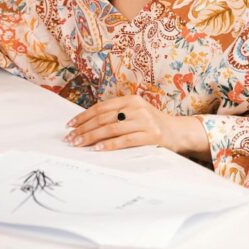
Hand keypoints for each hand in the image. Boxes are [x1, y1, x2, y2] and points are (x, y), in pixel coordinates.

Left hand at [64, 95, 209, 158]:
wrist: (178, 132)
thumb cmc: (151, 124)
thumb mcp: (135, 113)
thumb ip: (116, 115)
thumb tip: (87, 125)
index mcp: (130, 99)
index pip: (101, 107)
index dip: (83, 116)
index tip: (70, 125)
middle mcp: (137, 107)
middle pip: (103, 118)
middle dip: (83, 129)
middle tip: (70, 138)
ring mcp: (144, 121)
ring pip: (111, 129)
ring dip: (91, 137)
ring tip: (79, 144)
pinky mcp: (150, 136)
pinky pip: (125, 141)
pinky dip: (109, 145)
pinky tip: (97, 149)